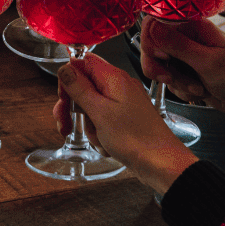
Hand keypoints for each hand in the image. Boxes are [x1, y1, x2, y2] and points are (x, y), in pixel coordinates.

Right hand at [55, 57, 196, 195]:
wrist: (161, 162)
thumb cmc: (136, 139)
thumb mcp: (99, 112)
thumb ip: (79, 88)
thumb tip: (65, 68)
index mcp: (114, 78)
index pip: (83, 62)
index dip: (68, 79)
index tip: (63, 98)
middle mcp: (119, 86)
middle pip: (84, 85)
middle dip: (72, 106)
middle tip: (66, 122)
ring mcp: (123, 102)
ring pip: (92, 106)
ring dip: (87, 123)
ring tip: (97, 137)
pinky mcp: (126, 118)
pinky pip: (103, 119)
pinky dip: (99, 132)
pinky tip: (106, 144)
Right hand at [140, 16, 224, 119]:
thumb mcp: (207, 61)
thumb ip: (177, 45)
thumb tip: (152, 28)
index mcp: (193, 27)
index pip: (155, 24)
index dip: (151, 42)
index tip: (161, 57)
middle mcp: (188, 39)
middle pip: (153, 48)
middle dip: (159, 67)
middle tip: (170, 77)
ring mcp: (189, 58)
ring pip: (162, 68)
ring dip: (176, 83)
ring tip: (198, 87)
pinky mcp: (191, 74)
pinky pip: (172, 82)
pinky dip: (183, 91)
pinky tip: (201, 92)